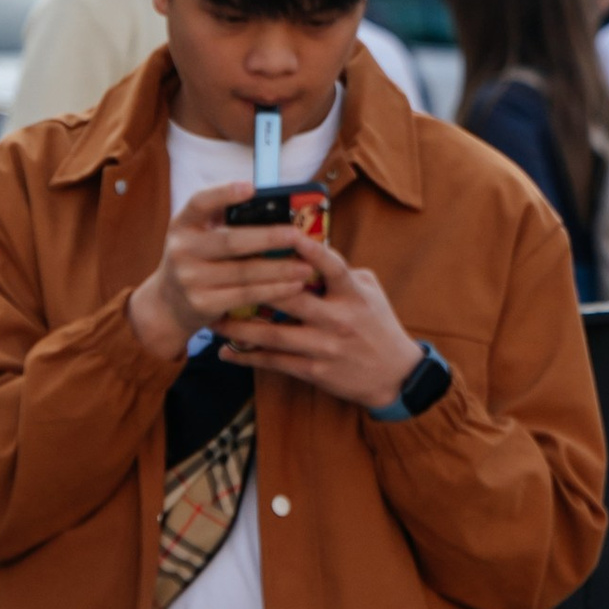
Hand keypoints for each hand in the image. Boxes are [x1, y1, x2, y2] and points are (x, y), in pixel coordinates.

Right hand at [129, 184, 321, 368]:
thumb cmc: (198, 260)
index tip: (251, 187)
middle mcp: (182, 250)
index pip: (199, 202)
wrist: (167, 306)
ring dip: (280, 269)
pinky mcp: (202, 304)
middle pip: (231, 241)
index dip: (224, 193)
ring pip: (244, 272)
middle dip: (269, 238)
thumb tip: (275, 205)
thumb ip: (224, 219)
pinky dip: (273, 290)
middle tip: (298, 236)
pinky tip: (294, 285)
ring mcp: (190, 279)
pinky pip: (245, 295)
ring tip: (307, 266)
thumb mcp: (198, 236)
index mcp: (183, 224)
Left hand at [217, 238, 425, 410]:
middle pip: (291, 299)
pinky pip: (275, 362)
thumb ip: (341, 273)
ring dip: (240, 328)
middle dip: (256, 288)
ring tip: (214, 319)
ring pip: (274, 335)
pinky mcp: (314, 370)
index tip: (285, 233)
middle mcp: (338, 319)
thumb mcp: (369, 292)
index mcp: (354, 294)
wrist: (394, 375)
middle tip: (225, 277)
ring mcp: (325, 346)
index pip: (331, 266)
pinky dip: (248, 358)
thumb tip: (309, 251)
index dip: (309, 249)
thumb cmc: (379, 326)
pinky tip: (226, 352)